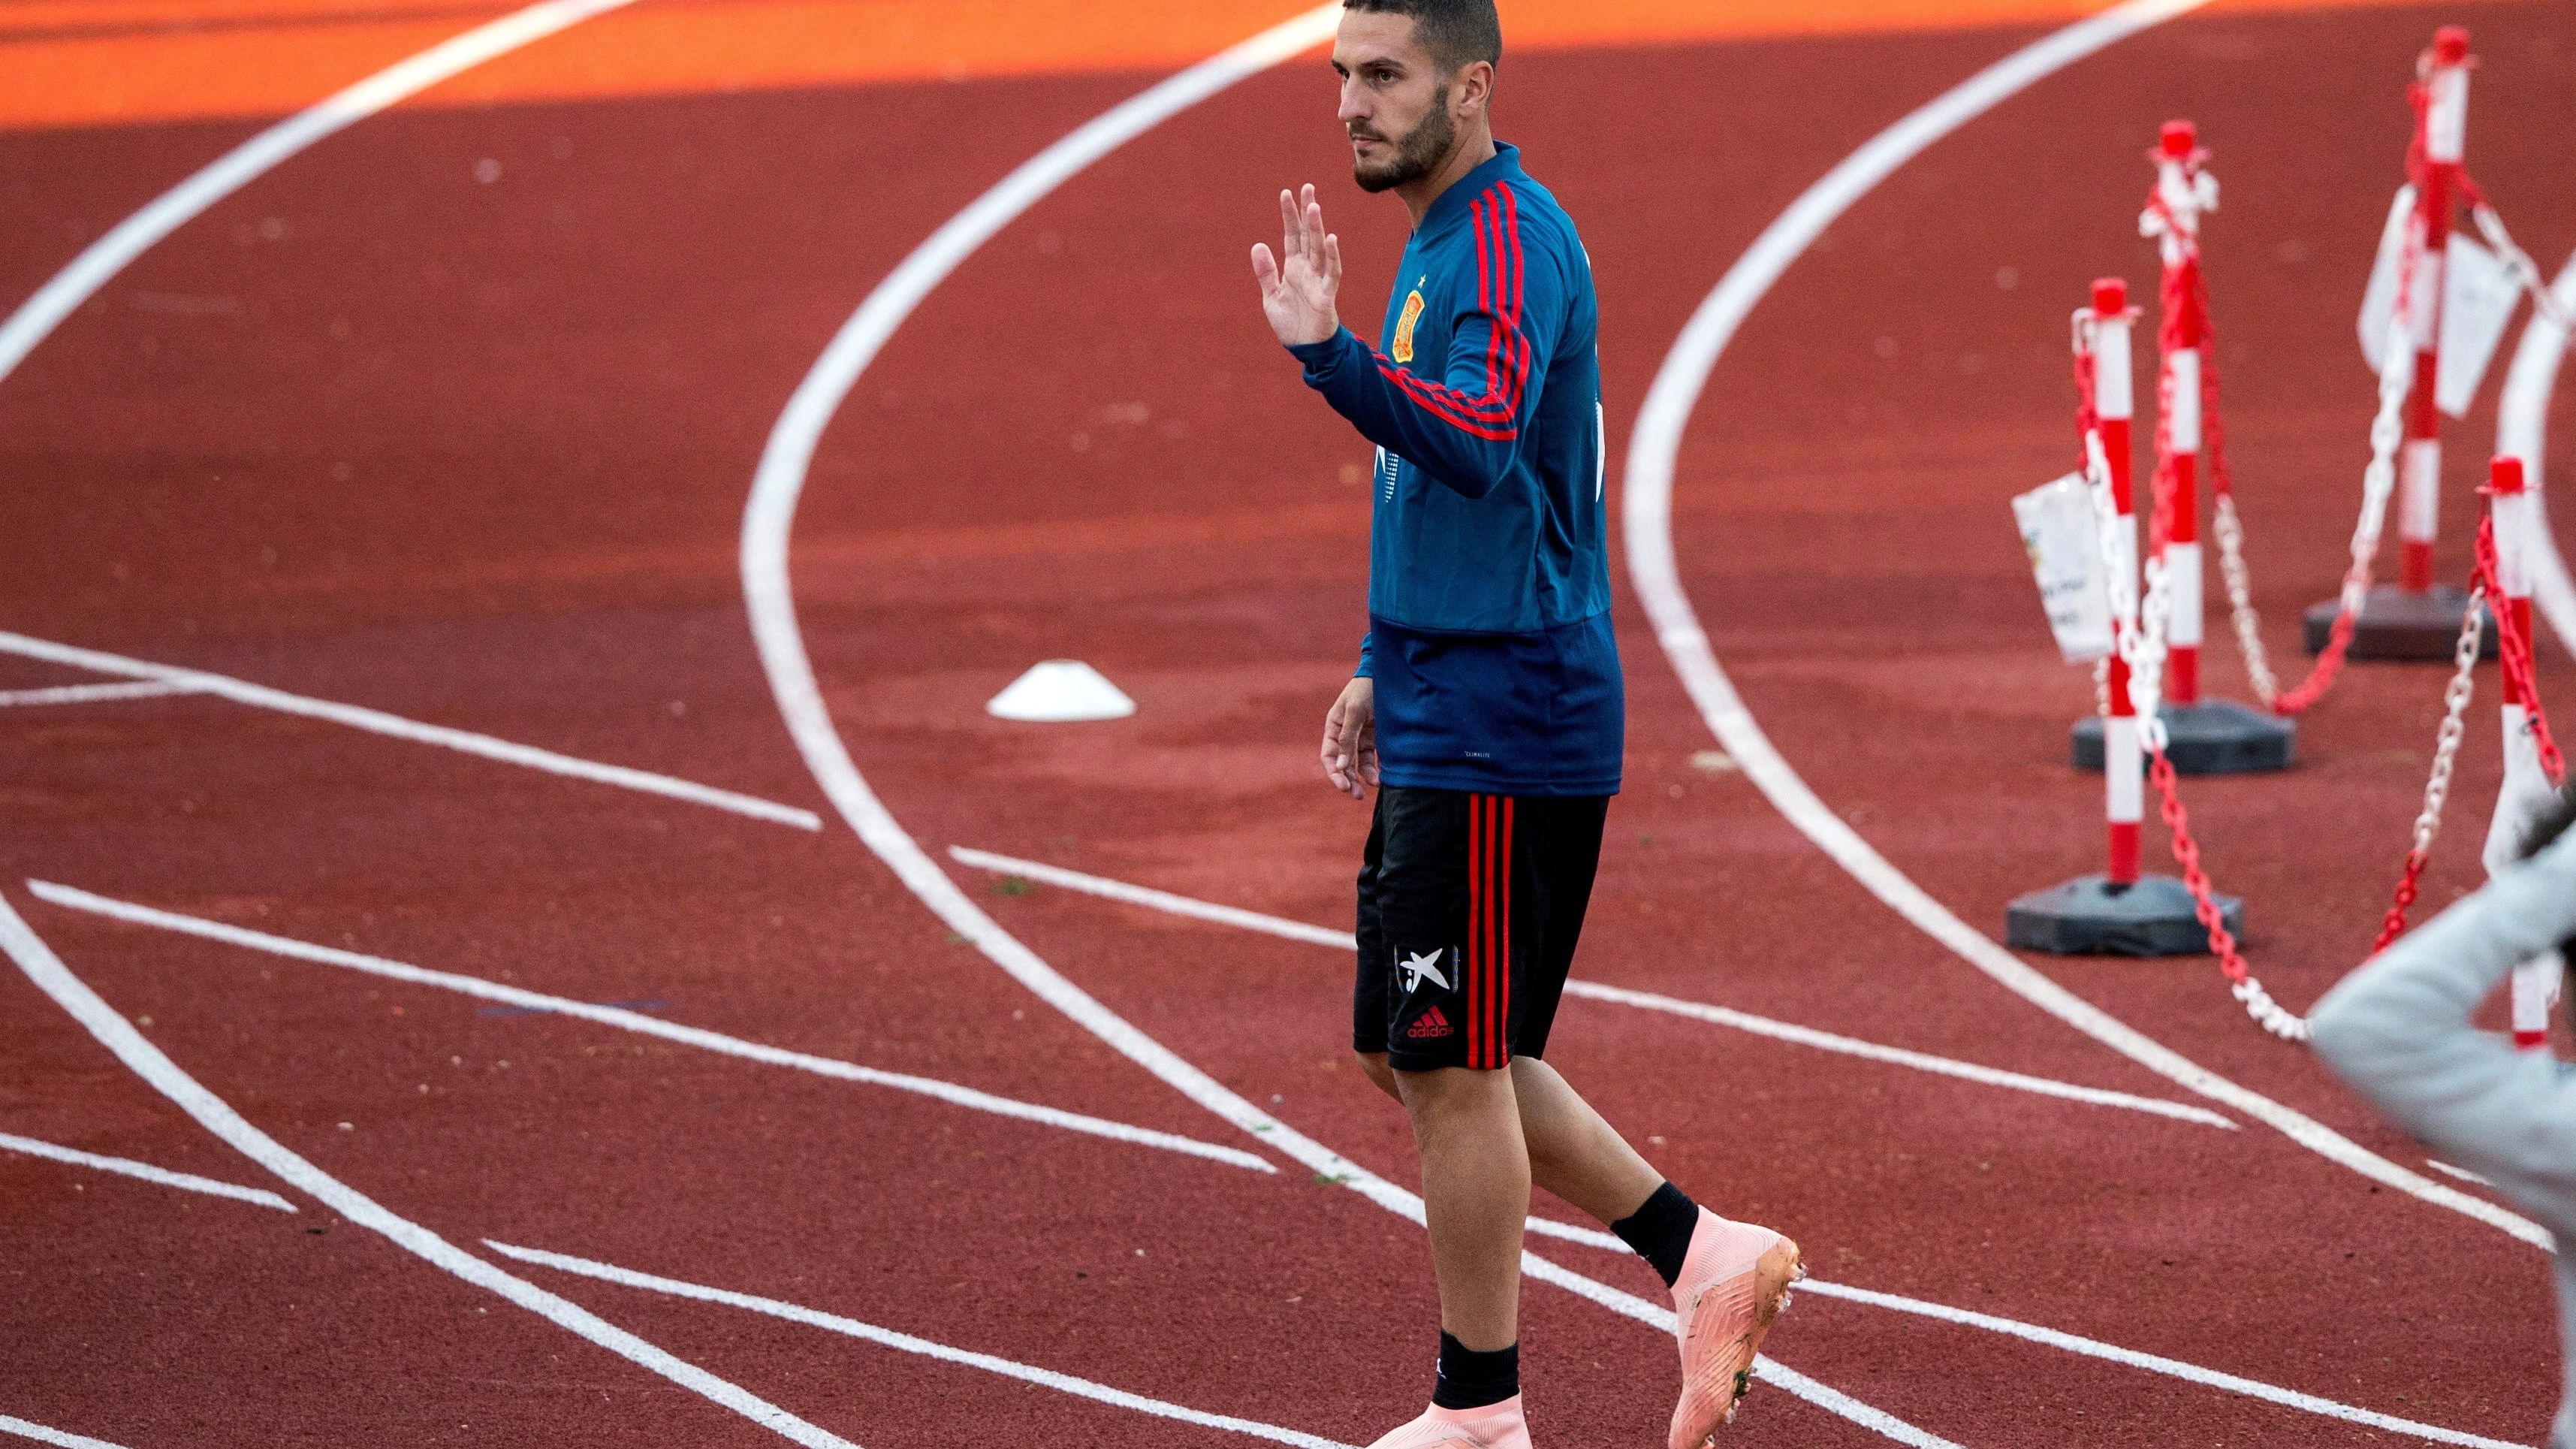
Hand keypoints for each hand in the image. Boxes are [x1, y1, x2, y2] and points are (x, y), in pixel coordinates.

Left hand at [1251, 184, 1342, 346]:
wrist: (1305, 348)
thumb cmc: (1291, 322)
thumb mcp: (1271, 296)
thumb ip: (1265, 272)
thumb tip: (1258, 244)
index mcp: (1293, 267)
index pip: (1292, 236)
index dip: (1289, 215)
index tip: (1286, 193)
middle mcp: (1307, 269)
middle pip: (1307, 235)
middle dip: (1307, 212)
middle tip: (1307, 187)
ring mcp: (1318, 279)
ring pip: (1318, 249)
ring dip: (1316, 228)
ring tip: (1314, 206)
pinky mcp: (1326, 294)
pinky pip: (1331, 272)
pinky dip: (1332, 256)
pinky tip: (1331, 238)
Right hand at [1320, 676, 1377, 800]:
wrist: (1389, 676)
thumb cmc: (1366, 689)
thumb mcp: (1354, 711)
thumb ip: (1347, 738)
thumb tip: (1340, 766)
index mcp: (1334, 727)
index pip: (1329, 755)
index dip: (1334, 773)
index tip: (1344, 786)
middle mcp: (1345, 735)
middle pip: (1343, 763)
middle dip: (1349, 780)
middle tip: (1357, 795)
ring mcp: (1361, 737)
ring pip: (1359, 763)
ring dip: (1363, 777)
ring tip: (1373, 787)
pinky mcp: (1376, 738)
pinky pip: (1373, 758)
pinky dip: (1376, 768)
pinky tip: (1381, 778)